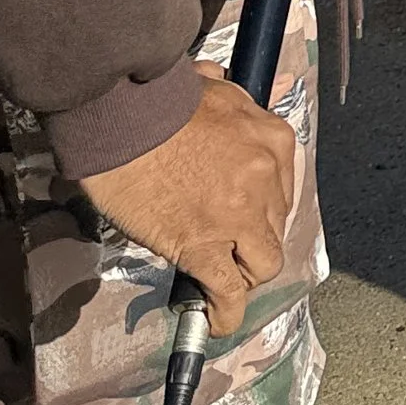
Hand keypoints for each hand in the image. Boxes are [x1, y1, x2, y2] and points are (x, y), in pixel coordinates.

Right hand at [78, 69, 296, 337]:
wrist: (123, 117)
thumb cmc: (158, 98)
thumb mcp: (209, 85)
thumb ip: (227, 96)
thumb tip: (220, 87)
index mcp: (271, 138)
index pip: (282, 187)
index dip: (259, 206)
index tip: (240, 215)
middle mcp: (266, 178)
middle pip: (274, 226)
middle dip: (251, 239)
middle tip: (225, 246)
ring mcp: (239, 216)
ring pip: (263, 263)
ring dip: (244, 275)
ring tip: (222, 281)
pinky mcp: (204, 246)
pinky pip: (227, 291)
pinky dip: (224, 311)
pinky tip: (215, 318)